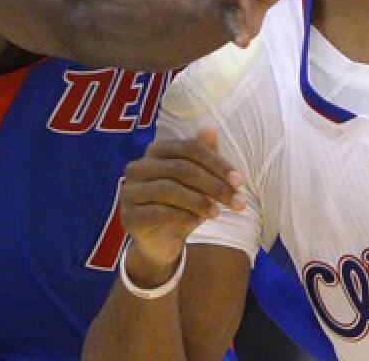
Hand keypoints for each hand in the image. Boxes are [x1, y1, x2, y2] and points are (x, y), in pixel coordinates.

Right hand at [119, 128, 244, 285]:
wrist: (162, 241)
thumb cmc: (183, 204)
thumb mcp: (199, 180)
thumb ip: (205, 155)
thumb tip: (209, 128)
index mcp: (156, 150)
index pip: (190, 148)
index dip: (218, 163)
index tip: (240, 181)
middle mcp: (138, 167)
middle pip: (182, 168)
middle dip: (214, 186)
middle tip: (237, 202)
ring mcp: (129, 191)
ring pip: (169, 189)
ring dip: (199, 202)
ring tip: (216, 213)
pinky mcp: (128, 216)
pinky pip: (158, 212)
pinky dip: (182, 216)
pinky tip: (196, 221)